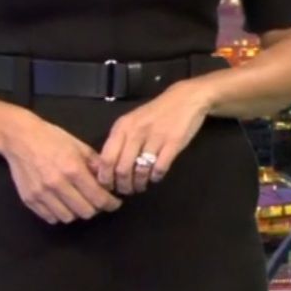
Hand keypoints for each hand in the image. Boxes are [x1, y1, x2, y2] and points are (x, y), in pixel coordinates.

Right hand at [3, 116, 123, 223]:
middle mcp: (57, 184)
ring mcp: (42, 194)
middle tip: (96, 201)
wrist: (19, 137)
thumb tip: (108, 180)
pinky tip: (61, 203)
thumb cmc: (51, 137)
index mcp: (72, 169)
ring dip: (76, 212)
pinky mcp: (30, 200)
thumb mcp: (78, 144)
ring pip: (68, 218)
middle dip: (95, 208)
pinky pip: (50, 218)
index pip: (98, 198)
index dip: (110, 204)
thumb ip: (95, 163)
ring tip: (77, 201)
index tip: (114, 203)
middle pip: (85, 212)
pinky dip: (59, 213)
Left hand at [95, 79, 211, 194]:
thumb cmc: (155, 113)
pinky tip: (155, 177)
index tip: (108, 186)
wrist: (185, 99)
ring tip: (140, 186)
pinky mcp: (173, 143)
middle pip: (122, 169)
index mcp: (122, 127)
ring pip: (140, 171)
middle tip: (126, 190)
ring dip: (139, 184)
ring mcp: (155, 137)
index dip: (105, 177)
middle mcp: (135, 132)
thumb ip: (120, 140)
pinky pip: (159, 168)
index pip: (106, 158)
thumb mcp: (132, 121)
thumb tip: (106, 167)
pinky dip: (155, 178)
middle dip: (122, 185)